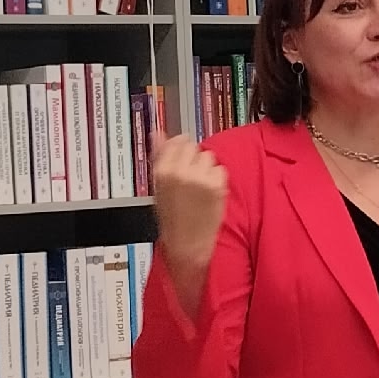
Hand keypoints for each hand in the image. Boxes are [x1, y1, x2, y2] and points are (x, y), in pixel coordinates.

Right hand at [152, 133, 228, 268]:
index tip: (185, 160)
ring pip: (209, 157)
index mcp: (162, 171)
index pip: (177, 141)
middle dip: (195, 159)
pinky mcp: (216, 186)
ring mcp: (199, 178)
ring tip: (201, 188)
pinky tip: (210, 194)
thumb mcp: (158, 185)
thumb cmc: (172, 217)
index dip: (183, 151)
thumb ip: (160, 156)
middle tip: (192, 179)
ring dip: (207, 168)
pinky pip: (221, 170)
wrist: (186, 244)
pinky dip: (218, 180)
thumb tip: (158, 133)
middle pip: (194, 146)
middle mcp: (179, 172)